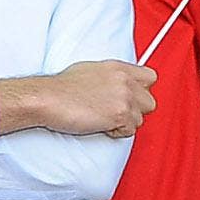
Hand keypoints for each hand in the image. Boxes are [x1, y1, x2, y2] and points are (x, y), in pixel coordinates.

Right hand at [39, 60, 157, 136]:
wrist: (48, 98)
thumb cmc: (61, 88)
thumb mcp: (90, 71)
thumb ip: (111, 77)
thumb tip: (116, 86)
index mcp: (118, 68)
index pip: (150, 77)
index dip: (142, 90)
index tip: (131, 98)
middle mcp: (124, 80)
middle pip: (149, 102)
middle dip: (135, 110)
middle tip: (115, 112)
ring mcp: (124, 97)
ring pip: (140, 119)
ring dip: (123, 123)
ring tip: (103, 118)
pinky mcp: (119, 114)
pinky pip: (129, 131)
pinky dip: (115, 132)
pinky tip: (100, 125)